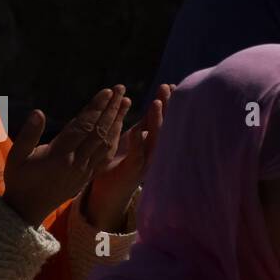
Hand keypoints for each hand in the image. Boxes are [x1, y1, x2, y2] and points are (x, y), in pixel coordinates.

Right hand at [3, 86, 127, 226]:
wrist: (27, 210)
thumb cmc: (19, 180)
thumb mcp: (16, 157)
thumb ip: (28, 134)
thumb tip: (38, 112)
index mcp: (59, 155)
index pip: (83, 127)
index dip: (96, 108)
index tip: (107, 91)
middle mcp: (76, 163)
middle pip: (99, 132)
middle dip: (111, 109)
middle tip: (121, 89)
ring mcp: (84, 171)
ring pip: (106, 143)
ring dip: (117, 122)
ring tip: (125, 103)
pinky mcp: (87, 177)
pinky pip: (105, 156)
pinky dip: (114, 140)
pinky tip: (119, 128)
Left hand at [85, 84, 172, 229]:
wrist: (108, 193)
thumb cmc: (118, 165)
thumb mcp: (131, 140)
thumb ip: (142, 125)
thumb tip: (154, 105)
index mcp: (149, 141)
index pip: (161, 119)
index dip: (167, 103)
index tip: (171, 86)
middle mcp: (152, 150)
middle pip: (164, 125)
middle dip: (167, 107)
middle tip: (168, 88)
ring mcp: (146, 161)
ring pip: (155, 138)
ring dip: (156, 121)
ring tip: (156, 103)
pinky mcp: (134, 171)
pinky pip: (138, 154)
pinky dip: (139, 142)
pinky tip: (139, 130)